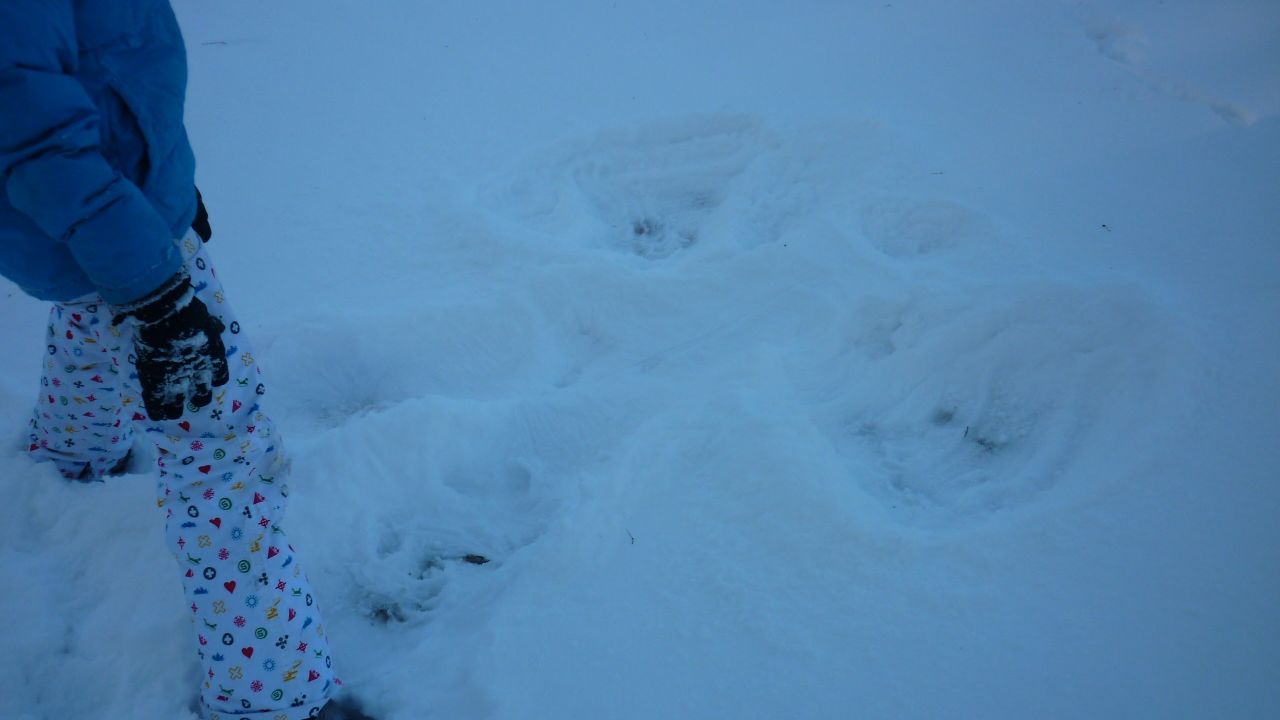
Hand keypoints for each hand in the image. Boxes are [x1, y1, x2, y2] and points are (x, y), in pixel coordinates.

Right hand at [113, 271, 228, 420]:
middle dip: (198, 397)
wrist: (165, 312)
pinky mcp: (154, 378)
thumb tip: (219, 327)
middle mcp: (198, 371)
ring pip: (178, 402)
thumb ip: (213, 327)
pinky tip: (158, 416)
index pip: (219, 377)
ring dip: (176, 408)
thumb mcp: (208, 319)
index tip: (209, 381)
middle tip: (192, 398)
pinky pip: (156, 400)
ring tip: (173, 412)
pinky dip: (157, 410)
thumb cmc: (188, 311)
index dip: (214, 380)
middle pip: (202, 393)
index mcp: (213, 357)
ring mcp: (175, 376)